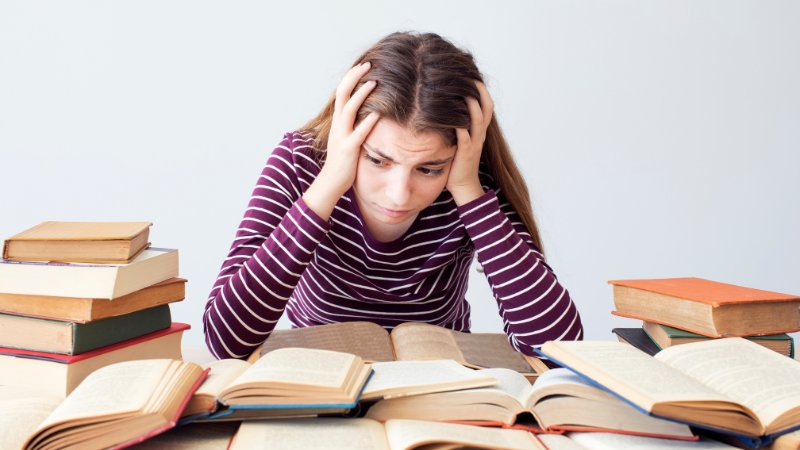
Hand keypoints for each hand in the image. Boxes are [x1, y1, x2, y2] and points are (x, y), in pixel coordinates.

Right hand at [303, 62, 379, 218]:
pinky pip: (358, 133)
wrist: (330, 183)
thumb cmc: (342, 162)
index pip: (342, 93)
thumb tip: (370, 111)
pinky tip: (377, 113)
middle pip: (342, 94)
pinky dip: (367, 122)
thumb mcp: (348, 137)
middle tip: (368, 64)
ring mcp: (342, 136)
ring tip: (373, 82)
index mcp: (338, 121)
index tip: (364, 65)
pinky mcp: (348, 150)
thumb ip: (355, 124)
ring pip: (348, 109)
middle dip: (354, 77)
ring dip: (360, 94)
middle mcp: (337, 125)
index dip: (351, 77)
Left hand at [448, 81, 493, 205]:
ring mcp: (474, 144)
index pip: (486, 106)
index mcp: (480, 130)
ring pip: (478, 121)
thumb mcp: (461, 138)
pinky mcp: (465, 154)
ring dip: (472, 107)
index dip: (482, 91)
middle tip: (472, 77)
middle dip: (480, 93)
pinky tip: (454, 119)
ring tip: (465, 92)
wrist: (463, 185)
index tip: (473, 76)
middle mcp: (480, 134)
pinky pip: (465, 139)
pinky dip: (460, 128)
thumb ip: (459, 123)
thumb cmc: (458, 161)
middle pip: (486, 109)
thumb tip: (447, 105)